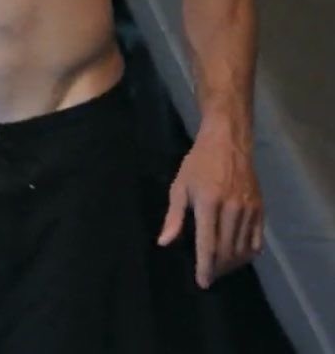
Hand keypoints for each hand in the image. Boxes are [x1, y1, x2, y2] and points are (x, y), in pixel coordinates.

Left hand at [157, 120, 263, 288]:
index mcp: (209, 202)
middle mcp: (231, 208)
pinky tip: (238, 255)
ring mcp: (248, 208)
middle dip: (218, 268)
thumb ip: (174, 216)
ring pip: (242, 248)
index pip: (208, 244)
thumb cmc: (199, 162)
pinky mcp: (260, 208)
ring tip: (221, 267)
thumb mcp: (180, 185)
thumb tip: (164, 242)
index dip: (205, 267)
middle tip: (210, 275)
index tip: (203, 282)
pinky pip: (257, 240)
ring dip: (232, 264)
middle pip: (227, 250)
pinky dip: (248, 253)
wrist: (228, 141)